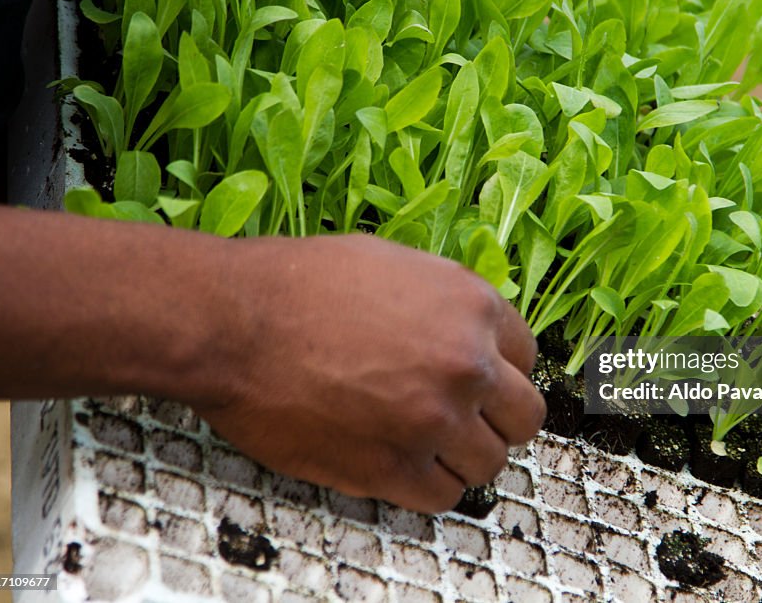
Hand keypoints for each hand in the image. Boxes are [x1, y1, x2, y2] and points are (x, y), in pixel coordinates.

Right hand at [193, 233, 543, 512]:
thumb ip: (446, 304)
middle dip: (495, 419)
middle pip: (523, 417)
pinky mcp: (394, 467)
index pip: (526, 359)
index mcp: (473, 307)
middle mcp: (467, 365)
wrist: (234, 323)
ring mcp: (434, 420)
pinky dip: (428, 486)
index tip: (477, 384)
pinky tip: (402, 465)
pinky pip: (443, 496)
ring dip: (462, 456)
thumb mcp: (394, 265)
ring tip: (426, 443)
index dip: (498, 374)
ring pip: (489, 462)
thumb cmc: (300, 284)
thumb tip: (469, 335)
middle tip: (462, 419)